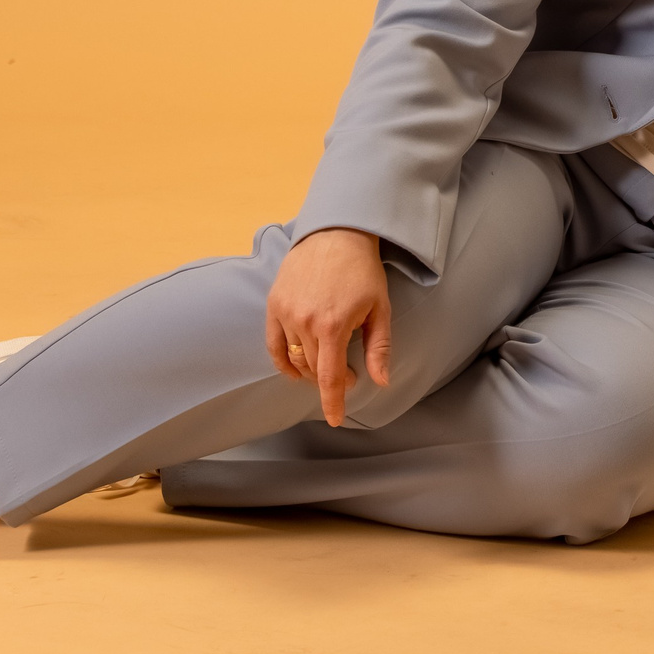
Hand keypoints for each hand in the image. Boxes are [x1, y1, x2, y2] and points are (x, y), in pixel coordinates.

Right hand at [265, 227, 392, 425]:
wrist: (336, 234)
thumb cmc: (363, 271)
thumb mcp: (380, 309)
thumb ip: (379, 348)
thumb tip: (381, 381)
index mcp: (333, 326)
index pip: (329, 377)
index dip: (332, 402)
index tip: (335, 419)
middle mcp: (304, 323)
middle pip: (312, 369)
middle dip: (331, 379)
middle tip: (349, 374)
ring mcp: (285, 313)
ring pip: (294, 358)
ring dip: (309, 369)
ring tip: (327, 364)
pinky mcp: (273, 304)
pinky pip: (272, 344)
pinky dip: (282, 360)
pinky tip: (294, 367)